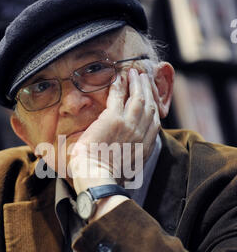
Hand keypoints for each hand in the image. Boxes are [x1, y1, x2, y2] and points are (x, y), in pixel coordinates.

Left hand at [69, 69, 160, 192]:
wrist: (97, 178)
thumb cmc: (106, 178)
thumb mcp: (126, 170)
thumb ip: (131, 157)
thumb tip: (128, 152)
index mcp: (145, 148)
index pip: (154, 122)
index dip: (153, 106)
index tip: (150, 97)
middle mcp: (141, 135)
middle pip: (149, 106)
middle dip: (147, 89)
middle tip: (143, 78)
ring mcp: (129, 126)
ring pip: (138, 97)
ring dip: (136, 83)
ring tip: (133, 73)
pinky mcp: (113, 119)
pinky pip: (118, 96)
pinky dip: (120, 85)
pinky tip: (118, 78)